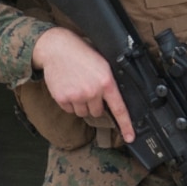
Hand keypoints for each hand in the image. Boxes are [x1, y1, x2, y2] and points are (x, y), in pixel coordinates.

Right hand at [32, 27, 132, 141]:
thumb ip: (108, 82)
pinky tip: (68, 87)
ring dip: (81, 105)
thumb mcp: (102, 63)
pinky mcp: (63, 98)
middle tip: (88, 88)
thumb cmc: (81, 53)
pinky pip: (69, 110)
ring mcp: (77, 96)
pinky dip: (69, 102)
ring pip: (83, 113)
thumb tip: (113, 100)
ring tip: (77, 86)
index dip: (126, 125)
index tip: (129, 137)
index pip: (119, 108)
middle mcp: (93, 91)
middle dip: (94, 104)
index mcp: (106, 82)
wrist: (57, 48)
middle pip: (97, 112)